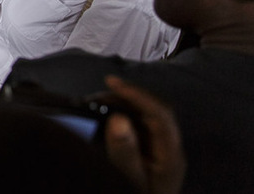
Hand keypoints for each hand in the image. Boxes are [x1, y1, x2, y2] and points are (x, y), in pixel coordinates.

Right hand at [103, 76, 184, 193]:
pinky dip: (120, 116)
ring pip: (146, 117)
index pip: (160, 114)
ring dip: (122, 105)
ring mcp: (160, 152)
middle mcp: (168, 150)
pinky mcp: (149, 154)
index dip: (137, 94)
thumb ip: (124, 152)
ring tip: (95, 103)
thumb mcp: (126, 182)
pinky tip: (102, 116)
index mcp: (170, 155)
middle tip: (98, 94)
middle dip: (127, 97)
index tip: (112, 83)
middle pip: (155, 111)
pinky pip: (138, 127)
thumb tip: (119, 118)